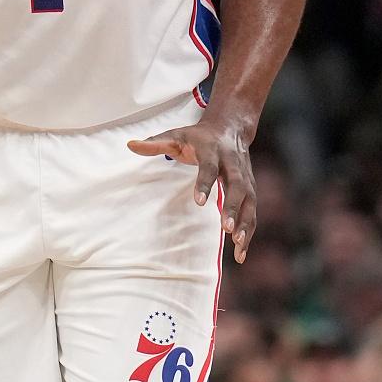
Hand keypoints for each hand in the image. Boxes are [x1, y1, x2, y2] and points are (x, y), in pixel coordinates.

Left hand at [128, 117, 256, 261]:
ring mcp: (246, 177)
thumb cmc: (198, 137)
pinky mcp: (251, 189)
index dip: (205, 183)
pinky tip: (240, 253)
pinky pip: (252, 212)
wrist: (230, 128)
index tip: (199, 202)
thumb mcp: (176, 135)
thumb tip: (130, 145)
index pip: (210, 168)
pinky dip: (249, 231)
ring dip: (245, 223)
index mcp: (213, 151)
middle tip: (226, 229)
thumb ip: (154, 143)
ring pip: (249, 201)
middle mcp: (233, 164)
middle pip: (238, 186)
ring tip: (238, 245)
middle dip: (233, 207)